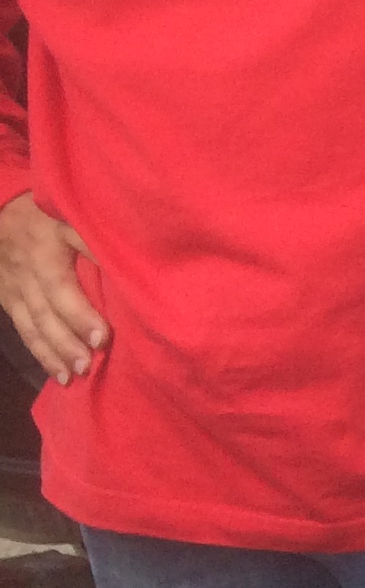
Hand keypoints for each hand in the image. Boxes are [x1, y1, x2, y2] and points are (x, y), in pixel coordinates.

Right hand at [0, 192, 104, 383]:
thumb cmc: (45, 211)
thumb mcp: (70, 215)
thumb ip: (93, 239)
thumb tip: (129, 262)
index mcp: (44, 254)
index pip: (61, 290)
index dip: (80, 315)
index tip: (102, 337)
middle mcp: (26, 275)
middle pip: (45, 314)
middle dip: (66, 342)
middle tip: (88, 365)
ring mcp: (14, 289)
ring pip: (31, 326)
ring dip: (51, 353)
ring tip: (72, 376)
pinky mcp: (8, 298)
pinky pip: (22, 328)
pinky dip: (37, 350)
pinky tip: (54, 371)